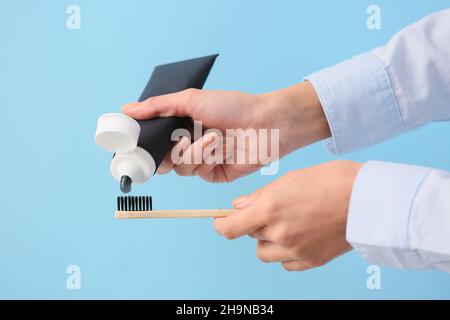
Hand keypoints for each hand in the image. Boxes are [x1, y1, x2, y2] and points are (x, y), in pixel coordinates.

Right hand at [122, 82, 329, 181]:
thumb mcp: (191, 99)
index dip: (147, 144)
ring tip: (212, 138)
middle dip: (171, 150)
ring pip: (180, 167)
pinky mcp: (214, 175)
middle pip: (163, 158)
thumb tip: (127, 109)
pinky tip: (220, 148)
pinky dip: (207, 159)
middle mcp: (189, 145)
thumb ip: (158, 106)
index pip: (155, 140)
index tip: (139, 144)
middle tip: (182, 139)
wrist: (265, 124)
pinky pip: (198, 173)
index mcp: (182, 126)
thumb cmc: (232, 106)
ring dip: (195, 152)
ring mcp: (202, 161)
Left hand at [214, 160, 362, 270]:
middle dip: (255, 224)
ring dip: (269, 241)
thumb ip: (260, 195)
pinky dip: (286, 253)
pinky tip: (300, 237)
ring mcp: (296, 250)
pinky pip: (287, 264)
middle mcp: (280, 233)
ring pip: (266, 253)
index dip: (220, 225)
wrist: (369, 200)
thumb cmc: (332, 181)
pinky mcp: (312, 261)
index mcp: (270, 209)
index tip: (221, 221)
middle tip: (274, 210)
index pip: (229, 228)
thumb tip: (239, 206)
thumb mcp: (290, 178)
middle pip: (250, 237)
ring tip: (289, 224)